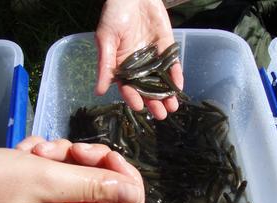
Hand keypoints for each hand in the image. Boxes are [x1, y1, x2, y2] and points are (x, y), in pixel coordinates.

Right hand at [0, 137, 143, 202]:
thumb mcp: (44, 179)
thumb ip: (93, 185)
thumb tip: (134, 192)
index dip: (126, 178)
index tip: (104, 157)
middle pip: (108, 183)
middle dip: (88, 158)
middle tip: (61, 150)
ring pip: (83, 171)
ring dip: (63, 153)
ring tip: (33, 151)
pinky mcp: (43, 194)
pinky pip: (61, 169)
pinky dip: (47, 156)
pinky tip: (25, 153)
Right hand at [95, 0, 183, 119]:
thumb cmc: (114, 14)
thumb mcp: (106, 39)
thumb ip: (105, 65)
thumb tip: (98, 91)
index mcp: (121, 66)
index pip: (127, 87)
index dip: (133, 98)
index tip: (139, 107)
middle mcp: (138, 66)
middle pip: (146, 89)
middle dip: (154, 102)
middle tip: (161, 115)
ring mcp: (153, 58)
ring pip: (160, 81)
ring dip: (166, 94)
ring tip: (172, 107)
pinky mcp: (166, 49)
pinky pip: (172, 66)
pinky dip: (175, 76)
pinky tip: (178, 87)